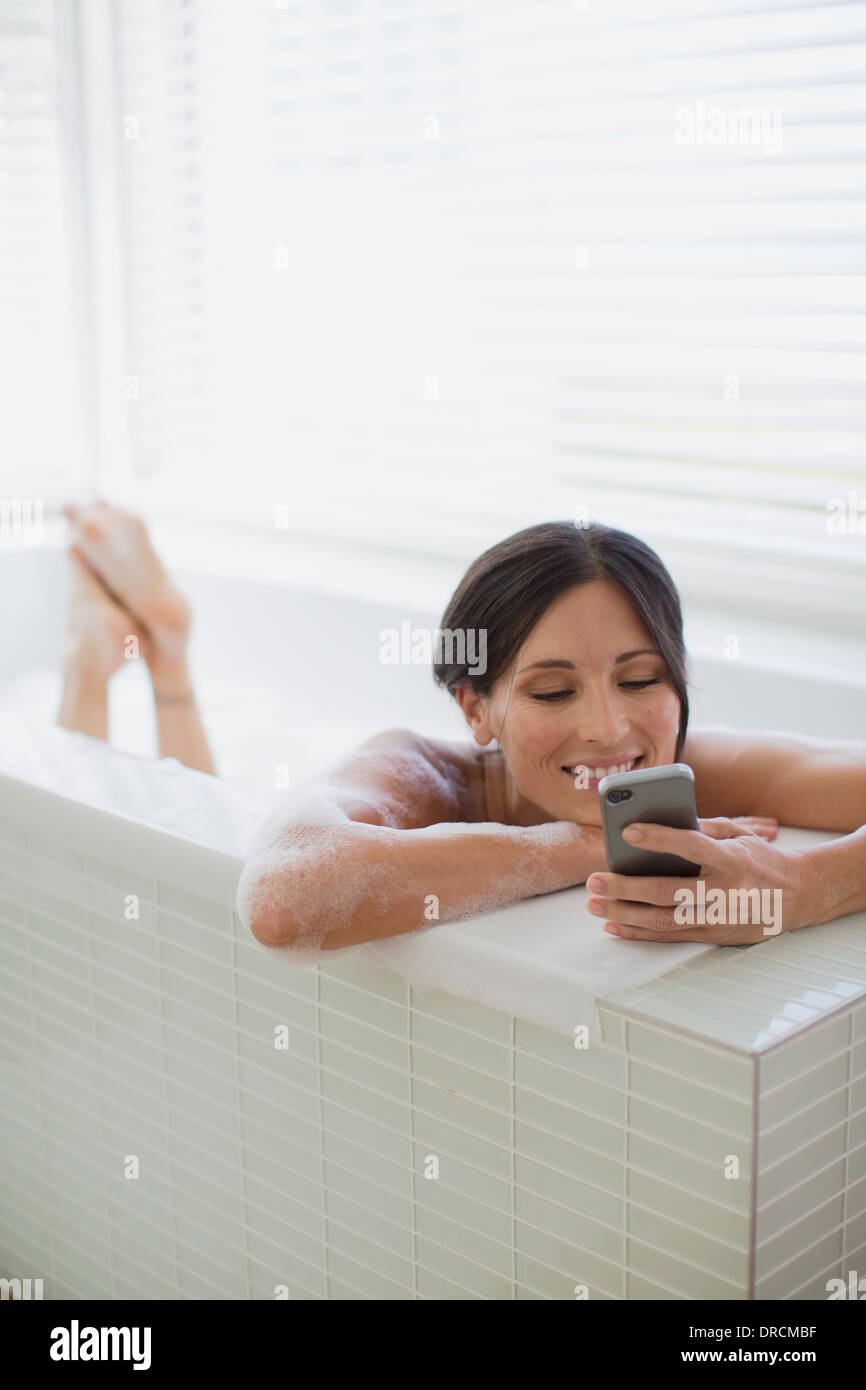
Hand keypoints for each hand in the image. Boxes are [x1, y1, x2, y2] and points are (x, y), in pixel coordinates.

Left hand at [585, 816, 815, 943]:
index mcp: (731, 860)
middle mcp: (725, 892)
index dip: (659, 838)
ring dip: (625, 913)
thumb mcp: (740, 835)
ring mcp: (719, 918)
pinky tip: (615, 925)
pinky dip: (639, 932)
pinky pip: (671, 936)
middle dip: (626, 887)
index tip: (629, 830)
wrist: (798, 895)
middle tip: (595, 880)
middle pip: (669, 892)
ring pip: (664, 919)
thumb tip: (661, 823)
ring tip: (595, 904)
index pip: (692, 846)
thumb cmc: (760, 860)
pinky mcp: (715, 936)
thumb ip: (704, 828)